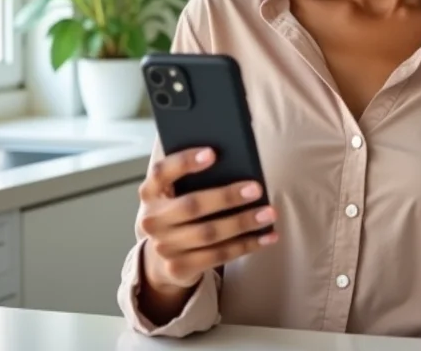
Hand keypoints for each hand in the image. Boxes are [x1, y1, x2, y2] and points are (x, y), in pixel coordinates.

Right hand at [138, 147, 277, 290]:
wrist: (161, 255)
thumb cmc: (179, 208)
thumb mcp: (176, 191)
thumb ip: (194, 176)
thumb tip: (236, 159)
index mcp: (150, 192)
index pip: (162, 171)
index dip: (185, 161)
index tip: (213, 153)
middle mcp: (151, 220)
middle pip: (191, 206)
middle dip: (226, 197)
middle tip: (256, 188)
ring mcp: (163, 247)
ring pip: (209, 234)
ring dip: (243, 223)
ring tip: (269, 213)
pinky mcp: (179, 268)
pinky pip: (218, 256)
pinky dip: (246, 245)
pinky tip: (267, 236)